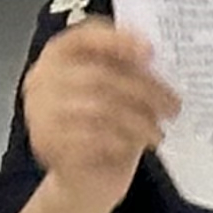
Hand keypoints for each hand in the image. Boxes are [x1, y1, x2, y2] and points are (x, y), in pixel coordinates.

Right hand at [21, 23, 179, 211]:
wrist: (85, 177)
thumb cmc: (104, 127)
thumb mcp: (120, 91)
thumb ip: (129, 68)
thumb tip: (155, 57)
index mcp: (59, 54)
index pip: (85, 35)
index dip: (118, 40)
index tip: (150, 50)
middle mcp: (42, 78)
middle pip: (99, 75)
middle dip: (144, 90)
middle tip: (173, 104)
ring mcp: (39, 112)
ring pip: (98, 108)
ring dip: (137, 120)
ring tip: (158, 131)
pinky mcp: (46, 144)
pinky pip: (89, 138)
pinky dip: (119, 141)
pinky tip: (136, 146)